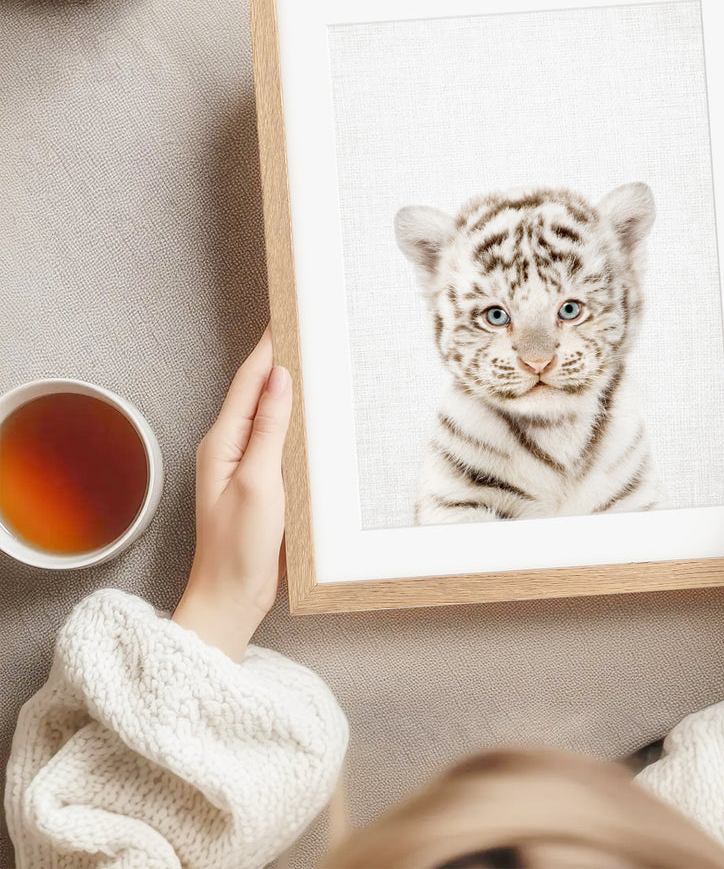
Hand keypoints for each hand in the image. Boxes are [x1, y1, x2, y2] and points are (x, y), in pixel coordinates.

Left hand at [172, 328, 292, 659]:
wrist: (231, 598)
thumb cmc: (239, 548)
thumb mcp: (259, 482)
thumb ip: (269, 428)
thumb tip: (279, 378)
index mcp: (222, 442)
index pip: (249, 381)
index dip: (268, 347)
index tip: (287, 317)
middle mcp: (229, 448)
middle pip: (256, 391)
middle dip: (278, 358)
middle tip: (305, 328)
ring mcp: (243, 465)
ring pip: (266, 413)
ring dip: (286, 386)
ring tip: (310, 359)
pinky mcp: (259, 482)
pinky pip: (275, 438)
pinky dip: (292, 417)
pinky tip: (309, 413)